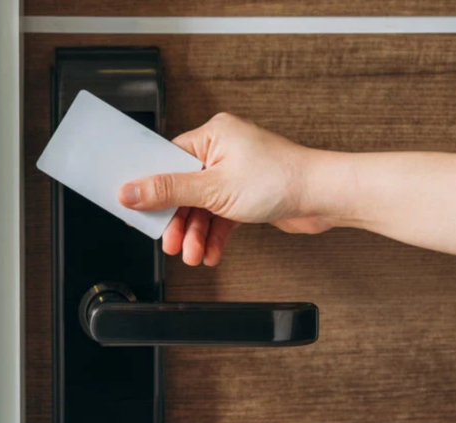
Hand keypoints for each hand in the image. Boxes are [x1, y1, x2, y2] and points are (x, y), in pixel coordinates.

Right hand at [118, 113, 341, 265]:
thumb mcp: (213, 188)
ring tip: (194, 255)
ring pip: (203, 206)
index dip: (152, 189)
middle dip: (179, 222)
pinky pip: (221, 215)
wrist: (325, 197)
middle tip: (171, 244)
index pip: (168, 161)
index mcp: (212, 134)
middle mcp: (223, 150)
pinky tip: (211, 253)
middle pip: (184, 189)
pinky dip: (216, 235)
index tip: (139, 210)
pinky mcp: (247, 193)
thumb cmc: (281, 179)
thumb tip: (130, 191)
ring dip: (197, 234)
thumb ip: (168, 191)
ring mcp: (236, 173)